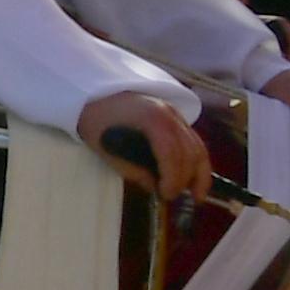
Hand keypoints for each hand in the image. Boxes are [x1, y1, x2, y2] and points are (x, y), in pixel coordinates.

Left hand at [77, 93, 211, 197]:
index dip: (172, 177)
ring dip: (199, 172)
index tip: (166, 195)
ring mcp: (175, 114)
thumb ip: (133, 171)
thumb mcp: (106, 149)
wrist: (91, 92)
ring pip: (198, 146)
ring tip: (195, 195)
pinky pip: (193, 141)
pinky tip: (194, 178)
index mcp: (151, 119)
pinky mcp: (175, 117)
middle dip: (186, 178)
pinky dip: (196, 161)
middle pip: (189, 150)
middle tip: (173, 197)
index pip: (171, 152)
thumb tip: (155, 188)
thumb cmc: (95, 120)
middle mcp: (169, 114)